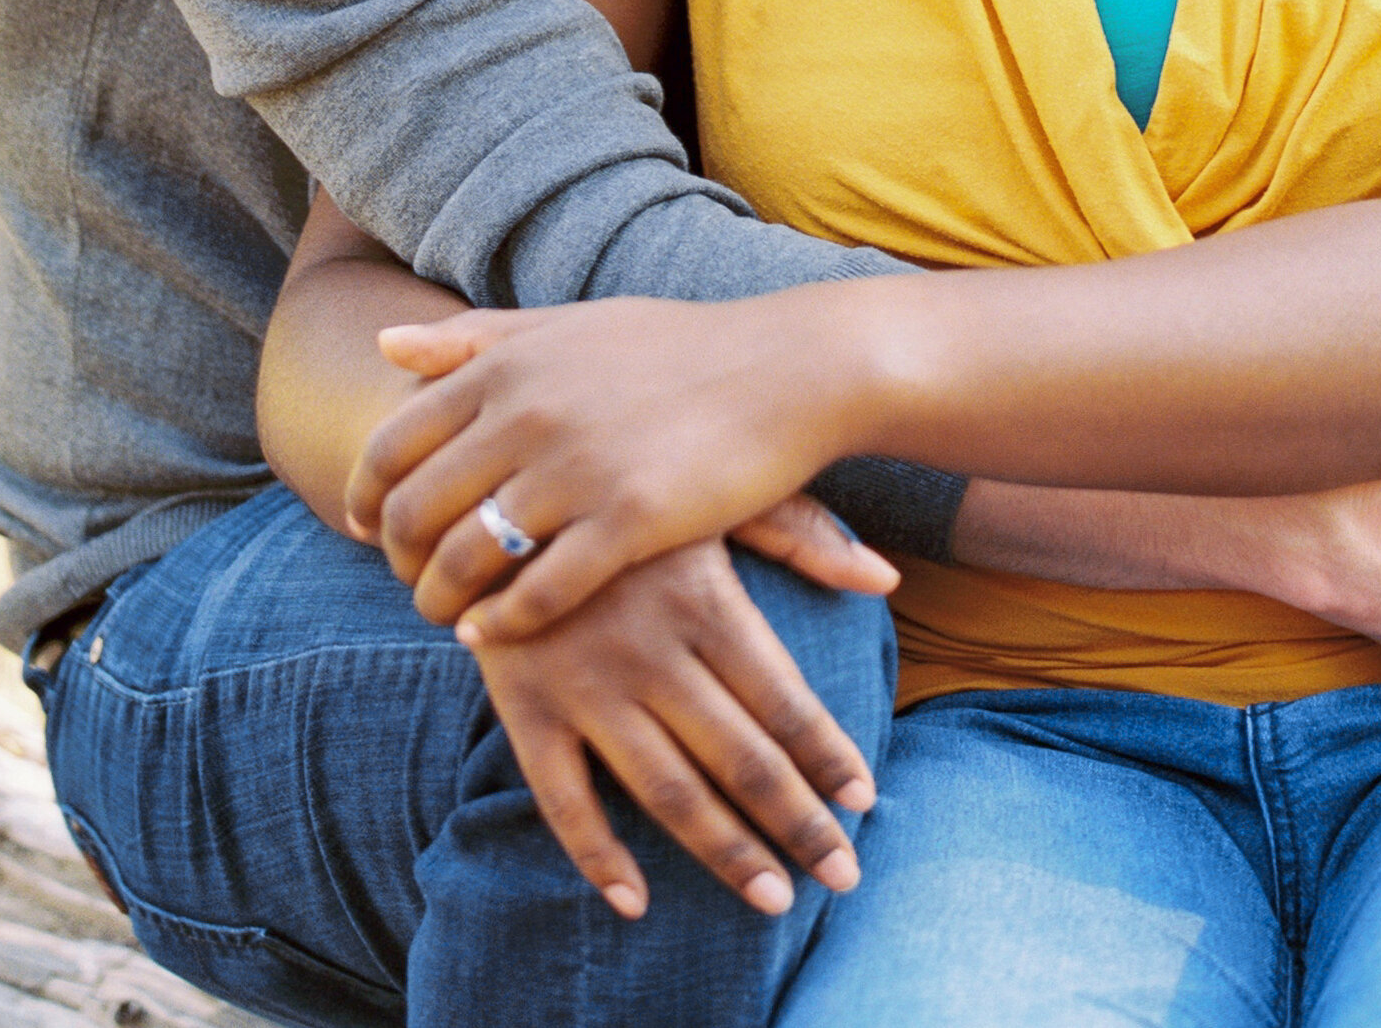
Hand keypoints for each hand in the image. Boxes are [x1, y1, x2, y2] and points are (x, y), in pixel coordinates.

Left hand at [360, 300, 852, 638]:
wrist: (783, 369)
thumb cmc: (673, 347)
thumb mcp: (567, 327)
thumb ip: (475, 340)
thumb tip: (384, 344)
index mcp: (508, 365)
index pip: (393, 443)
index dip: (367, 495)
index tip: (367, 528)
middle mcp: (528, 413)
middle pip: (416, 510)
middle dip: (398, 559)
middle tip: (408, 582)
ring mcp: (578, 468)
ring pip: (466, 559)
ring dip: (440, 600)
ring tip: (447, 615)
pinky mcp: (629, 521)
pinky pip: (537, 593)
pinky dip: (501, 623)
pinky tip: (491, 634)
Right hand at [464, 521, 888, 921]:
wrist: (494, 477)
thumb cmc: (627, 479)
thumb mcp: (714, 491)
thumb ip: (800, 532)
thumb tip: (885, 577)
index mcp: (701, 596)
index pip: (781, 697)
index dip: (828, 753)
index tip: (867, 801)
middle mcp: (648, 649)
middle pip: (738, 757)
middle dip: (798, 821)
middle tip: (846, 874)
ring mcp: (583, 682)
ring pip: (666, 790)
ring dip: (725, 852)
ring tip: (776, 901)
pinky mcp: (523, 703)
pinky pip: (561, 797)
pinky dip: (596, 857)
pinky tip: (637, 904)